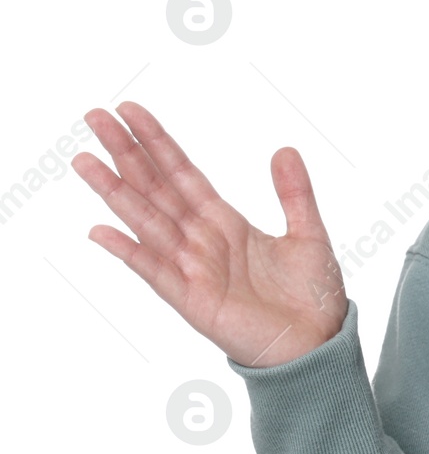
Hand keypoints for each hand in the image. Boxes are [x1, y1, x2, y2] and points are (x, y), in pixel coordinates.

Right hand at [73, 100, 346, 367]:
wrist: (319, 343)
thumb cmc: (312, 295)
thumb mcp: (308, 233)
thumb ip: (294, 193)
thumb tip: (284, 149)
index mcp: (226, 222)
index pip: (182, 174)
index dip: (158, 143)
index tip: (130, 111)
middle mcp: (201, 240)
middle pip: (156, 188)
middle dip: (127, 153)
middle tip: (94, 115)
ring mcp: (193, 269)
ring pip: (147, 222)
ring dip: (116, 192)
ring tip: (85, 160)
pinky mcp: (192, 300)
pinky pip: (155, 272)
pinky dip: (129, 252)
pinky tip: (102, 231)